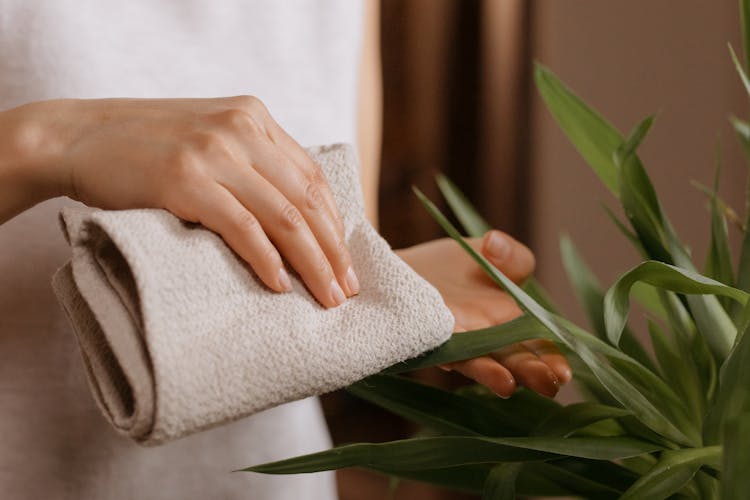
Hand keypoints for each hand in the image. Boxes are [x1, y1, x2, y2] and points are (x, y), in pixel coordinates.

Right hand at [0, 97, 357, 307]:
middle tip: (346, 289)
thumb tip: (293, 217)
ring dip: (311, 263)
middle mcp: (241, 130)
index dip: (335, 222)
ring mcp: (214, 153)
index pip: (312, 176)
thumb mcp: (209, 139)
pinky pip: (242, 226)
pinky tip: (280, 285)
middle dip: (333, 250)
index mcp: (253, 117)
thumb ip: (250, 162)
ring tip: (326, 297)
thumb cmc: (144, 146)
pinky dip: (266, 259)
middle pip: (306, 199)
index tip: (345, 259)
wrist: (76, 137)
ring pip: (283, 216)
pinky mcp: (185, 179)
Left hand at [397, 230, 571, 397]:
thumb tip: (495, 244)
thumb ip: (511, 256)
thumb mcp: (485, 253)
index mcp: (509, 320)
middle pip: (514, 356)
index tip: (563, 371)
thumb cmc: (446, 269)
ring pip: (482, 358)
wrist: (397, 271)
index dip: (552, 357)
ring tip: (511, 384)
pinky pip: (448, 349)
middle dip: (532, 372)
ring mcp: (458, 339)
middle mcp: (487, 336)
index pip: (538, 343)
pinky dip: (463, 359)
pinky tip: (478, 369)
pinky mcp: (430, 336)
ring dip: (496, 372)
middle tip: (551, 385)